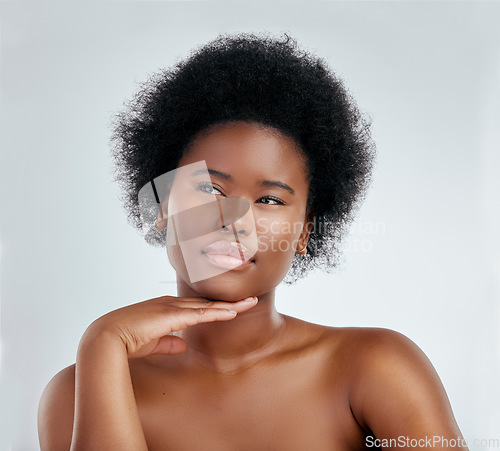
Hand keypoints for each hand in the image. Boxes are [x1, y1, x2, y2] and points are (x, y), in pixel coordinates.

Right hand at [82, 295, 257, 358]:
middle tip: (249, 300)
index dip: (214, 307)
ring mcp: (171, 307)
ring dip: (230, 305)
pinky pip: (199, 314)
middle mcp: (170, 303)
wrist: (105, 338)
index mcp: (165, 308)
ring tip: (250, 302)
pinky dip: (217, 312)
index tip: (230, 307)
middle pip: (206, 302)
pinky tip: (232, 312)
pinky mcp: (171, 315)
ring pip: (207, 305)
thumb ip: (168, 342)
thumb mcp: (151, 343)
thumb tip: (183, 344)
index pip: (196, 307)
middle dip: (228, 302)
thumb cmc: (124, 341)